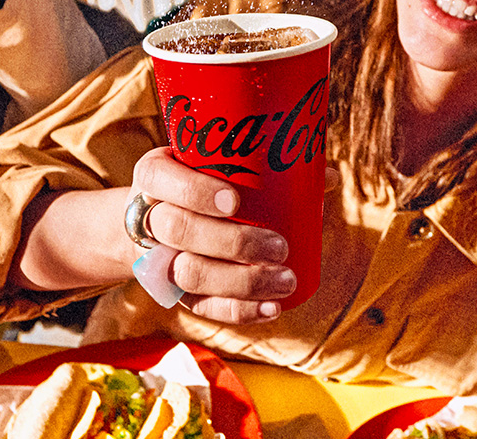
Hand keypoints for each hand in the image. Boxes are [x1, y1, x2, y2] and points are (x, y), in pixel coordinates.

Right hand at [130, 147, 295, 323]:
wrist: (153, 217)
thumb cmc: (197, 183)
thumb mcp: (213, 164)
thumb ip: (264, 165)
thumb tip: (327, 176)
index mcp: (155, 174)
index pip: (160, 178)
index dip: (194, 191)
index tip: (234, 200)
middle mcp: (149, 215)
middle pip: (177, 230)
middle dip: (231, 241)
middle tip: (279, 245)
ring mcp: (157, 257)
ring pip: (188, 272)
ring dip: (241, 281)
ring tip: (285, 280)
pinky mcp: (172, 290)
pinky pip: (199, 306)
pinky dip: (237, 310)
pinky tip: (271, 308)